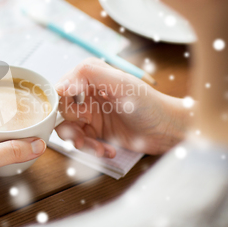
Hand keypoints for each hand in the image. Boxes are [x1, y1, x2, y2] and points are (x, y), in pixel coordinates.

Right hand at [55, 58, 187, 156]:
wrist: (168, 130)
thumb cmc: (149, 104)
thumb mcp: (120, 84)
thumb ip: (89, 75)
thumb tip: (59, 86)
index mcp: (91, 76)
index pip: (62, 87)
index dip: (63, 102)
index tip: (75, 115)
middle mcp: (87, 94)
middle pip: (62, 110)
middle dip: (70, 126)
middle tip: (82, 136)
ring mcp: (90, 114)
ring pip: (68, 128)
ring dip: (79, 141)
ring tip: (97, 149)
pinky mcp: (95, 132)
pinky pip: (81, 141)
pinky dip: (91, 149)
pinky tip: (108, 151)